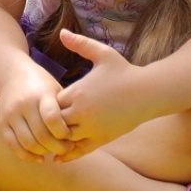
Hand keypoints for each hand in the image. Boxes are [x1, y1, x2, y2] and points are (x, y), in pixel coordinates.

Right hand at [0, 63, 72, 161]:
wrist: (12, 73)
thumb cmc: (41, 84)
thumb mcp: (55, 89)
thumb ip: (64, 109)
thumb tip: (79, 134)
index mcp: (41, 94)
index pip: (52, 118)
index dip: (63, 133)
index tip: (71, 135)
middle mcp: (24, 103)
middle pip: (41, 135)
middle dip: (57, 147)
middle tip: (67, 148)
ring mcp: (11, 113)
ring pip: (27, 143)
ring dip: (43, 153)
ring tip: (53, 151)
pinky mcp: (3, 122)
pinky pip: (13, 145)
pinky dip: (27, 156)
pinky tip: (39, 158)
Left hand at [53, 31, 149, 159]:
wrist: (149, 92)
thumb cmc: (125, 71)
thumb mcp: (102, 54)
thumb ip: (80, 44)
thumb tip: (62, 32)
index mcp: (78, 92)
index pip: (49, 103)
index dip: (44, 104)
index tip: (45, 102)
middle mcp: (82, 112)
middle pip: (52, 123)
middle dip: (47, 123)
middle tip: (41, 122)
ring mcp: (92, 128)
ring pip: (63, 138)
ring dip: (56, 138)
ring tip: (50, 137)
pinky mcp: (102, 139)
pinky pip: (79, 151)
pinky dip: (68, 154)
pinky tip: (58, 158)